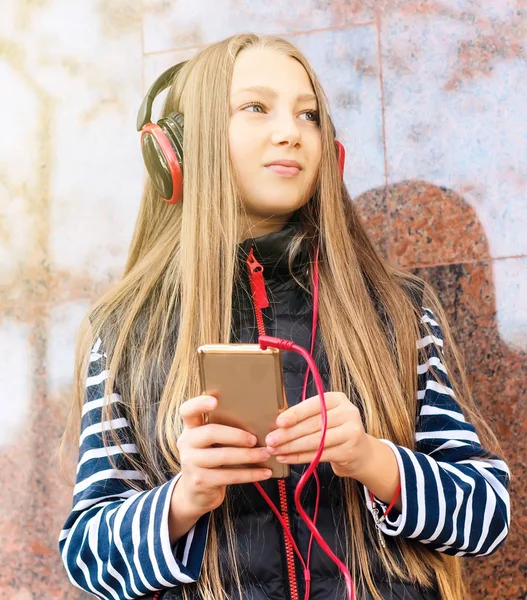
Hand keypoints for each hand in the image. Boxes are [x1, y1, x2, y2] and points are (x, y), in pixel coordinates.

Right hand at [175, 395, 271, 516]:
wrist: (197, 493)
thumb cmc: (212, 459)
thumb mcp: (211, 442)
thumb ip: (223, 429)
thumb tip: (257, 419)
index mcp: (191, 428)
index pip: (188, 411)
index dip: (199, 404)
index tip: (215, 401)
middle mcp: (187, 443)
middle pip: (210, 432)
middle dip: (236, 435)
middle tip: (255, 438)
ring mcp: (191, 463)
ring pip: (222, 456)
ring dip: (248, 455)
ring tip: (266, 454)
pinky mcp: (200, 481)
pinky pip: (229, 476)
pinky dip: (250, 474)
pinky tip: (265, 472)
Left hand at [264, 392, 371, 477]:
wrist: (361, 452)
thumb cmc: (335, 430)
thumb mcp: (325, 416)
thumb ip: (306, 416)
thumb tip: (278, 423)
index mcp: (337, 399)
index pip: (313, 406)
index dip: (295, 414)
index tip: (279, 422)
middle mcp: (347, 413)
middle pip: (312, 425)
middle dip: (288, 434)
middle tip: (271, 440)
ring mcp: (351, 432)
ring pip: (315, 441)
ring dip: (291, 447)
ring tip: (275, 450)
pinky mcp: (349, 451)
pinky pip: (318, 455)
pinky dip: (299, 457)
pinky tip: (286, 458)